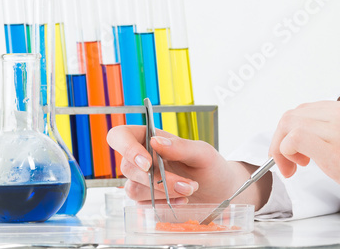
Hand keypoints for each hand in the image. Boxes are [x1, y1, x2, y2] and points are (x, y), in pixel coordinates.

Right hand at [107, 125, 271, 207]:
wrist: (219, 192)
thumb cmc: (210, 166)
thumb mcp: (202, 152)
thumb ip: (180, 146)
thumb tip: (156, 142)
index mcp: (150, 138)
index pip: (120, 136)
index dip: (125, 147)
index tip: (147, 162)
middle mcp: (142, 158)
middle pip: (127, 166)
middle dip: (156, 178)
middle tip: (186, 184)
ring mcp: (142, 180)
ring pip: (132, 188)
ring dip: (161, 192)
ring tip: (188, 190)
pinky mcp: (146, 199)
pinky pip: (143, 204)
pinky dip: (163, 203)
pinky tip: (181, 200)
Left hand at [268, 98, 339, 211]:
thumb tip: (316, 142)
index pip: (309, 109)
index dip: (295, 130)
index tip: (297, 151)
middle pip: (295, 114)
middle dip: (283, 138)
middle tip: (291, 164)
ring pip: (290, 123)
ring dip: (282, 147)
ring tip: (294, 168)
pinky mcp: (335, 151)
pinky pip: (295, 138)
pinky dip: (286, 151)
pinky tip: (296, 168)